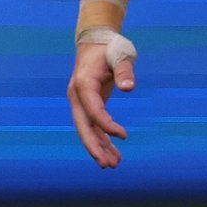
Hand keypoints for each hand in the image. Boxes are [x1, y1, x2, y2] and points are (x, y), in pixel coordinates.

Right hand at [68, 30, 137, 167]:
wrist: (95, 40)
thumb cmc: (110, 47)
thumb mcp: (120, 54)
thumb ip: (124, 70)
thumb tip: (129, 88)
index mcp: (84, 83)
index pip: (93, 111)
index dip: (107, 125)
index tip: (124, 136)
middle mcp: (78, 95)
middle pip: (82, 126)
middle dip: (94, 147)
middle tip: (107, 165)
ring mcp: (81, 101)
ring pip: (87, 129)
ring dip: (99, 147)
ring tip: (115, 164)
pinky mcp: (88, 104)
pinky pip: (93, 126)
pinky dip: (102, 139)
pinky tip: (114, 153)